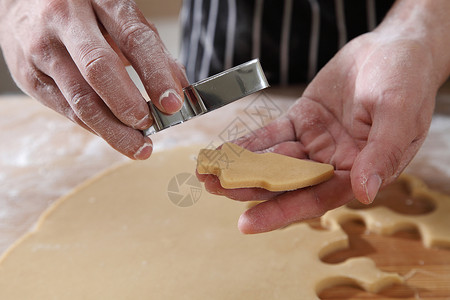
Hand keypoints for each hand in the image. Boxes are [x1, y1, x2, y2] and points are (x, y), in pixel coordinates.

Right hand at [0, 0, 187, 158]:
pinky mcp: (29, 76)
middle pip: (99, 69)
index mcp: (100, 0)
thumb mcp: (121, 19)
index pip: (133, 39)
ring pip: (81, 99)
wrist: (24, 6)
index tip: (173, 104)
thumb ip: (154, 52)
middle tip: (150, 127)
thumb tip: (182, 88)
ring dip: (113, 129)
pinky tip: (113, 134)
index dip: (156, 75)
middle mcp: (66, 21)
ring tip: (137, 146)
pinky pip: (67, 109)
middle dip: (129, 106)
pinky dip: (94, 127)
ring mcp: (43, 49)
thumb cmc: (84, 14)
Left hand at [199, 25, 446, 232]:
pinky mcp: (303, 120)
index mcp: (360, 171)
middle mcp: (334, 162)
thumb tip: (364, 193)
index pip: (316, 198)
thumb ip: (381, 153)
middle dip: (250, 187)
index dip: (281, 212)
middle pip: (286, 182)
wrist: (395, 46)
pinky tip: (226, 149)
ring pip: (274, 159)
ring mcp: (316, 141)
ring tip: (209, 170)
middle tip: (214, 187)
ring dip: (243, 165)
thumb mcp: (400, 114)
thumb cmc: (407, 80)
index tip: (246, 223)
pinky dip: (250, 141)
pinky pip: (273, 134)